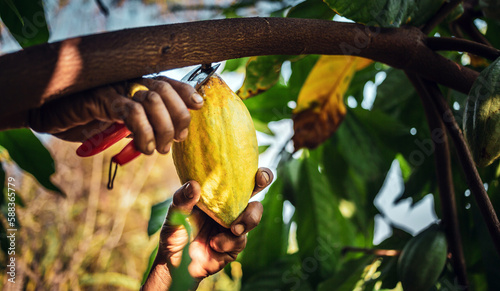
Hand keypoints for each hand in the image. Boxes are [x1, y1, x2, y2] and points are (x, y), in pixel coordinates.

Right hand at [28, 76, 203, 153]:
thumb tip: (171, 135)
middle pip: (165, 90)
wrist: (51, 113)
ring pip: (152, 101)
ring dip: (162, 129)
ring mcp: (114, 87)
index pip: (168, 81)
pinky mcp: (100, 99)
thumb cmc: (88, 118)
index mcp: (136, 82)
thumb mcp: (122, 121)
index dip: (186, 91)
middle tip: (177, 140)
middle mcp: (128, 80)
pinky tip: (144, 148)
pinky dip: (143, 133)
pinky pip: (131, 113)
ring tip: (159, 149)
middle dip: (178, 117)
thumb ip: (144, 121)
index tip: (198, 106)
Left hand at [141, 168, 273, 290]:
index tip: (255, 165)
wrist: (173, 263)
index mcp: (218, 197)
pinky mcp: (234, 247)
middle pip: (254, 189)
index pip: (238, 179)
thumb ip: (182, 199)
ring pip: (253, 217)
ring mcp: (234, 228)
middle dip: (263, 182)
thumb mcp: (174, 213)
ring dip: (247, 219)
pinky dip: (228, 241)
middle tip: (261, 180)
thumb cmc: (174, 232)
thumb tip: (194, 184)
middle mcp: (230, 210)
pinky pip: (240, 240)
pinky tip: (214, 244)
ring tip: (234, 228)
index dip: (250, 169)